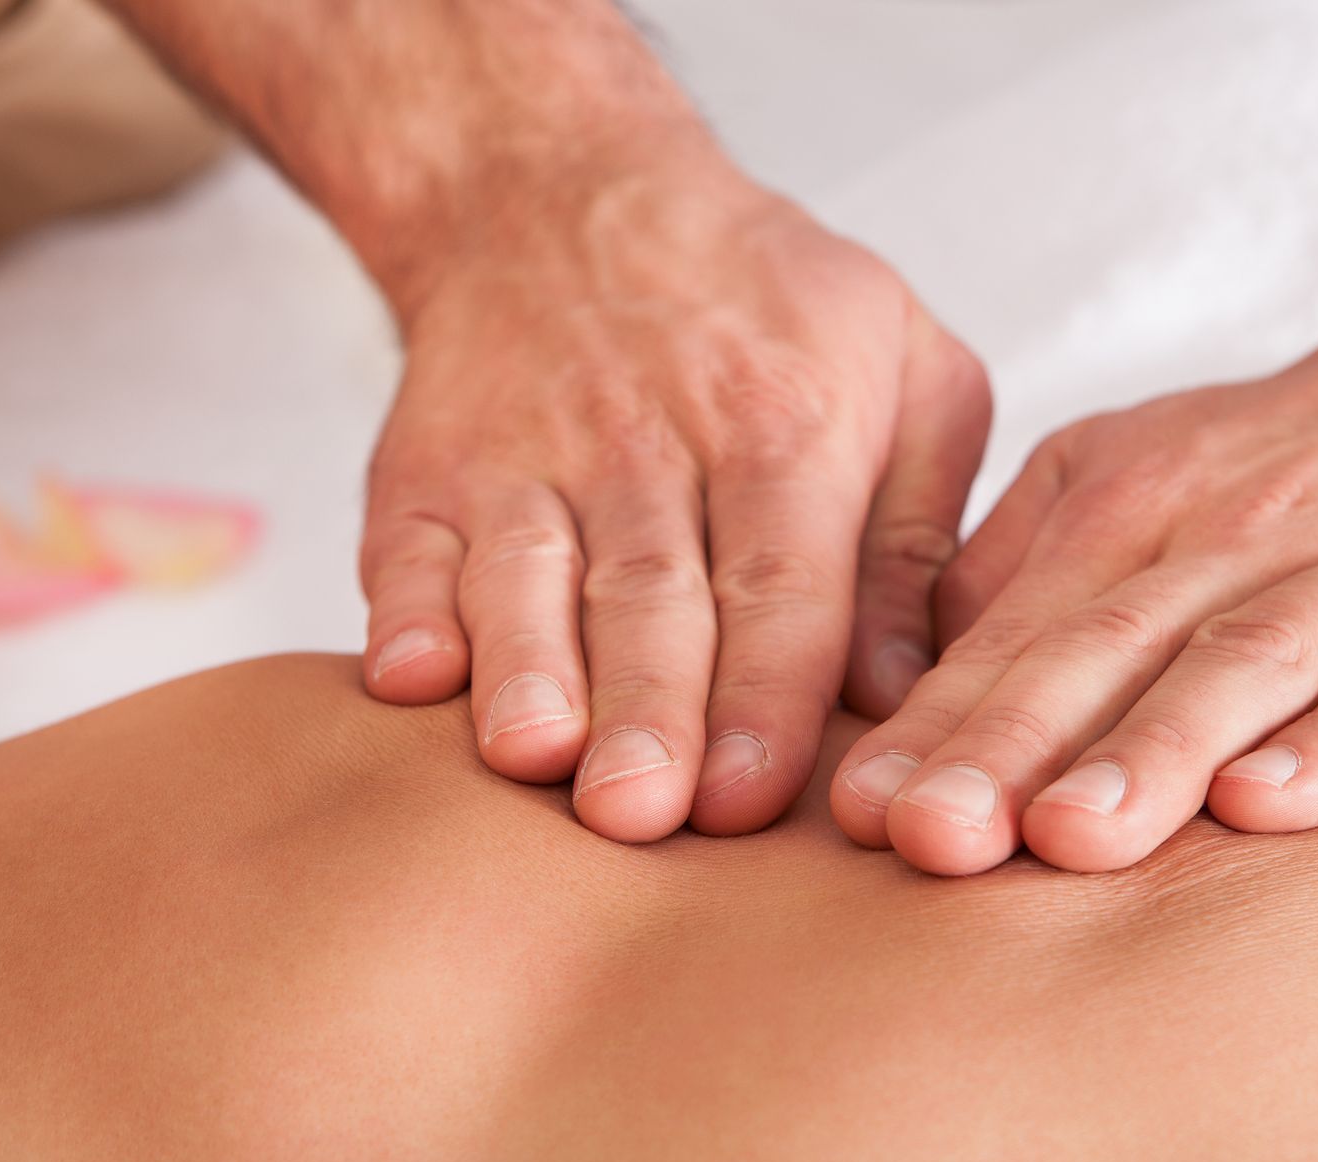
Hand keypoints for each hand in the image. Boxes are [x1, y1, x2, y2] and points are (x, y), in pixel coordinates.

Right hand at [359, 149, 989, 841]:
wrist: (563, 192)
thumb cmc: (767, 309)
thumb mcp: (906, 371)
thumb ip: (914, 534)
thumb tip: (901, 689)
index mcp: (784, 424)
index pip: (779, 579)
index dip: (764, 691)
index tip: (751, 799)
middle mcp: (649, 440)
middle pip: (649, 595)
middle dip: (646, 708)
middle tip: (642, 812)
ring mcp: (525, 454)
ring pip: (527, 574)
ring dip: (527, 669)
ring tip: (533, 756)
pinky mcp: (428, 470)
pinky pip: (408, 545)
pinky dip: (403, 611)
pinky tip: (408, 680)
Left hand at [830, 301, 1317, 873]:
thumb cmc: (1309, 454)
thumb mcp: (1142, 465)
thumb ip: (1028, 560)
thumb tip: (911, 669)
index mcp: (1138, 511)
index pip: (1020, 635)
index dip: (935, 727)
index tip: (851, 812)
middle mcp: (1240, 539)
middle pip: (1108, 653)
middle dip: (1009, 749)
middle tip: (924, 839)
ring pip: (1243, 666)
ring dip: (1152, 752)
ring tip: (1066, 837)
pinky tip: (1264, 807)